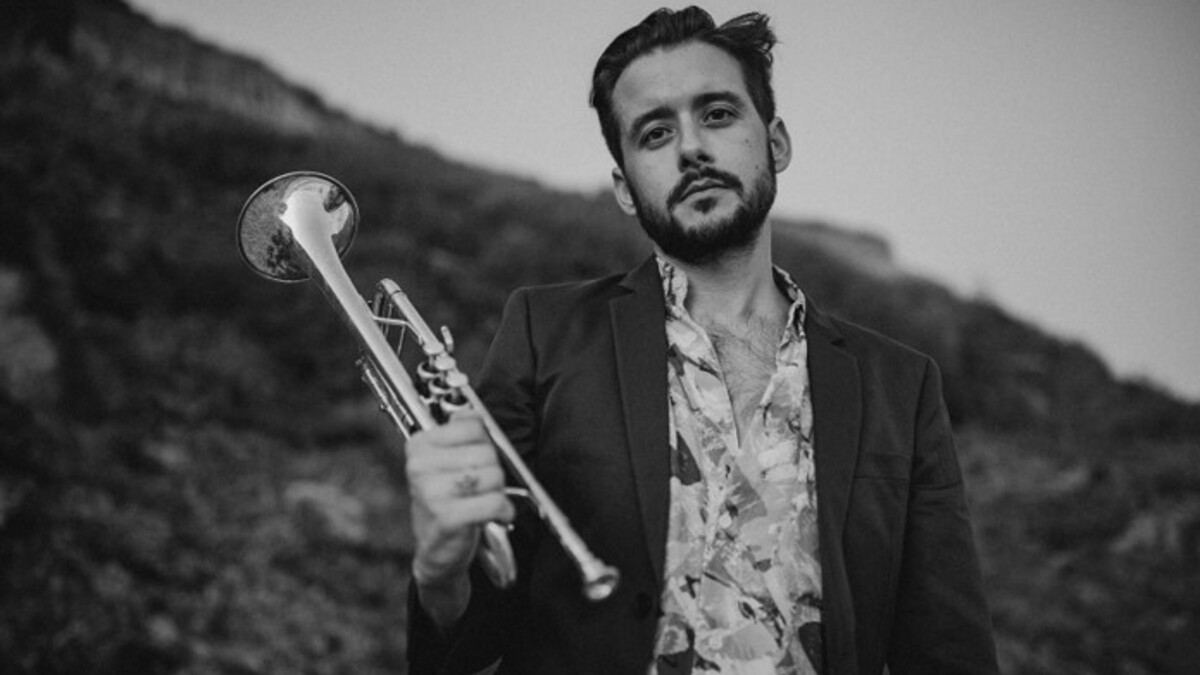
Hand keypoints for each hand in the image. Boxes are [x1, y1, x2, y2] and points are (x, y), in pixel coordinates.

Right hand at [406, 411, 513, 623]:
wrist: (437, 552)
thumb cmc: (448, 502)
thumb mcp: (448, 462)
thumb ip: (460, 434)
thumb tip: (470, 412)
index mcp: (418, 445)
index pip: (471, 425)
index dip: (484, 444)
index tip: (474, 461)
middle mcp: (419, 466)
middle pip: (486, 452)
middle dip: (493, 472)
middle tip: (479, 489)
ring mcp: (431, 492)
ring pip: (493, 476)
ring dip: (498, 492)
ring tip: (482, 503)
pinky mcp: (447, 517)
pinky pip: (494, 502)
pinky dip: (503, 511)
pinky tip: (495, 516)